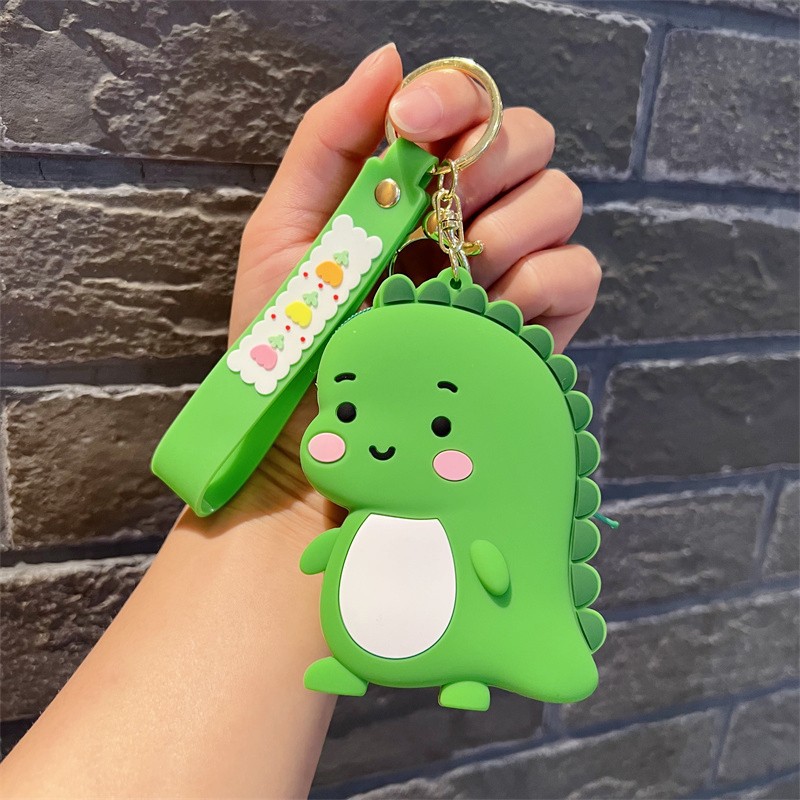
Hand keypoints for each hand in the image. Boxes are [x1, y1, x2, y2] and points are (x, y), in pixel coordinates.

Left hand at [220, 43, 600, 535]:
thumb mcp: (285, 235)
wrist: (315, 446)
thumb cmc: (291, 346)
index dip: (454, 94)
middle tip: (438, 215)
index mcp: (412, 186)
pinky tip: (488, 314)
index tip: (414, 123)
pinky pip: (578, 275)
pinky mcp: (537, 328)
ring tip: (455, 278)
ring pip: (560, 199)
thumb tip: (391, 60)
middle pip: (529, 138)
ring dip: (510, 227)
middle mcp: (469, 217)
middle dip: (487, 163)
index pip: (465, 103)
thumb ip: (329, 142)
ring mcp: (509, 271)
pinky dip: (539, 285)